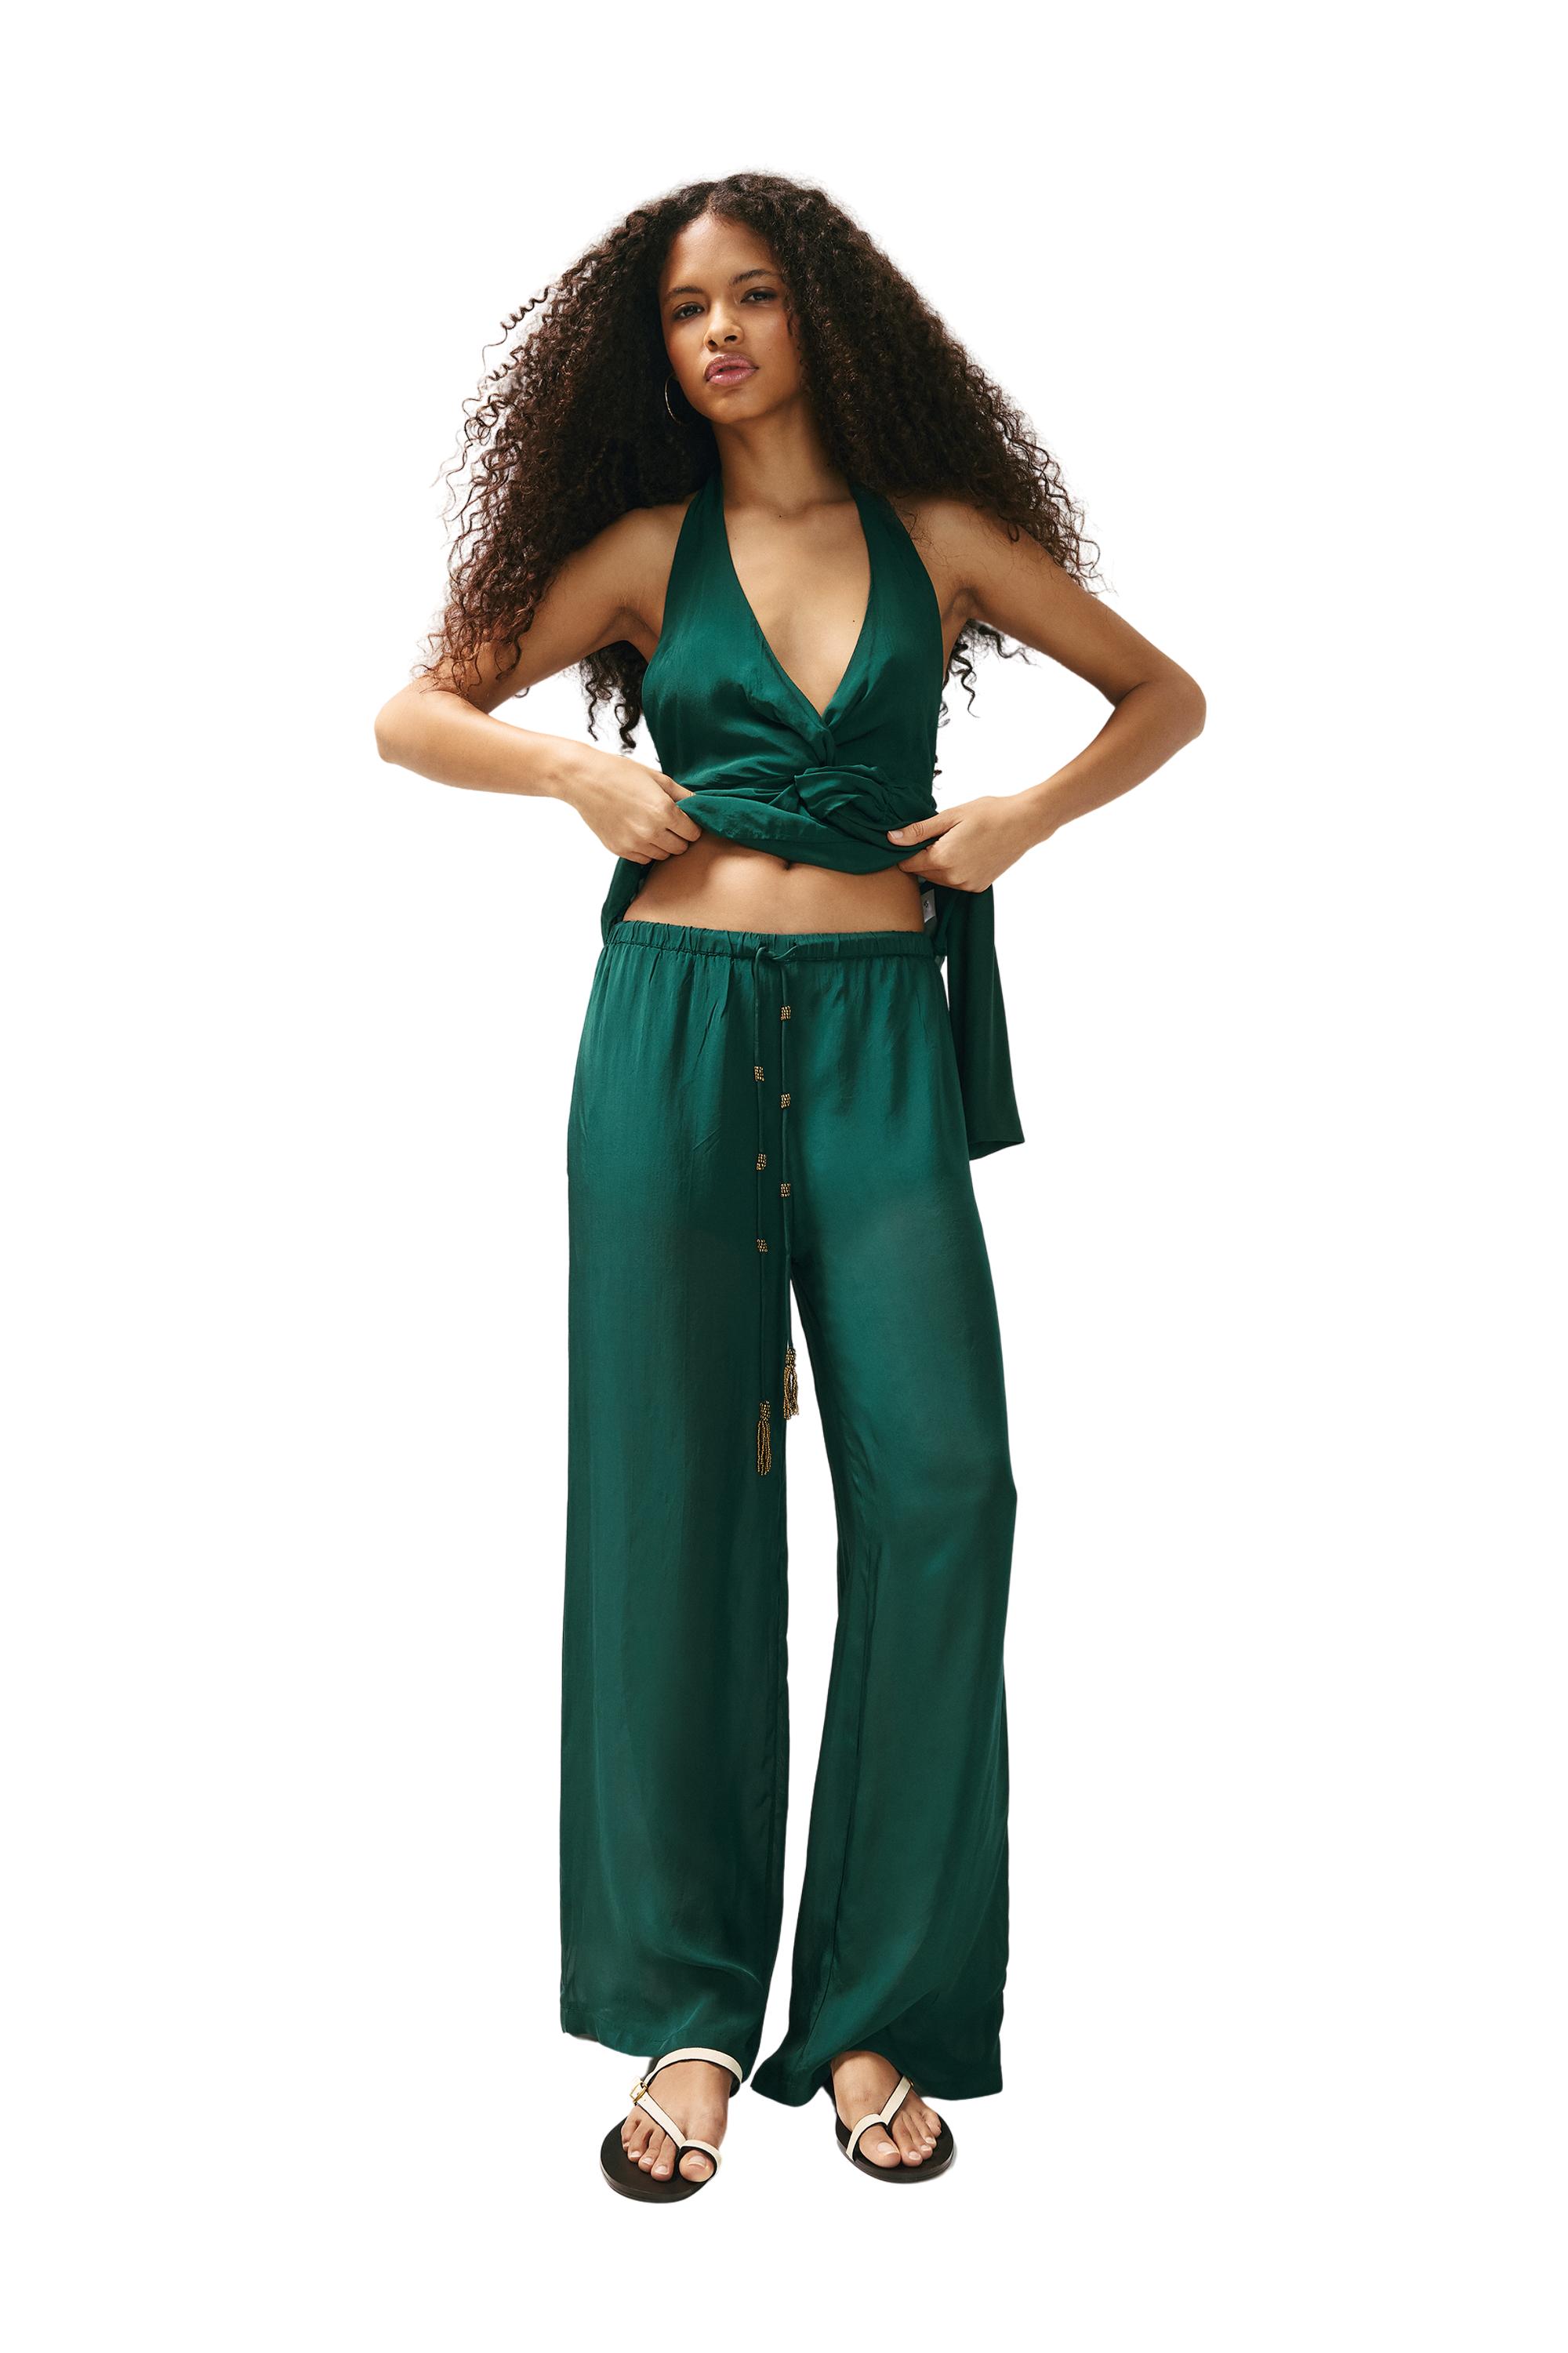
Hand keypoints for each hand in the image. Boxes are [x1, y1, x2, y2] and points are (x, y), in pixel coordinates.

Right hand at [559, 746, 702, 863]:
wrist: (584, 779)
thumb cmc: (619, 773)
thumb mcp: (656, 777)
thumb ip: (681, 794)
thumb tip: (699, 805)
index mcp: (664, 811)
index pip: (693, 833)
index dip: (692, 826)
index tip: (685, 820)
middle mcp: (651, 832)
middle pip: (680, 848)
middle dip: (680, 837)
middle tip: (670, 824)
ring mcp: (634, 843)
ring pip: (663, 856)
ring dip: (663, 845)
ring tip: (652, 826)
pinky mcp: (620, 850)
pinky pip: (644, 859)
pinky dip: (646, 849)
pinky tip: (638, 832)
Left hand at [886, 795, 1039, 891]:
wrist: (1024, 822)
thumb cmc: (990, 813)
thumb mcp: (951, 816)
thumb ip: (920, 830)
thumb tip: (892, 838)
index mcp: (942, 859)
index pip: (907, 864)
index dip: (905, 850)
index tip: (914, 837)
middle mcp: (953, 878)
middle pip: (921, 872)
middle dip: (922, 856)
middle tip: (938, 835)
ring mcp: (966, 885)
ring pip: (937, 878)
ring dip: (938, 864)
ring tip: (954, 842)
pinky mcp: (977, 887)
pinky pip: (954, 882)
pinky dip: (953, 870)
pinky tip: (966, 852)